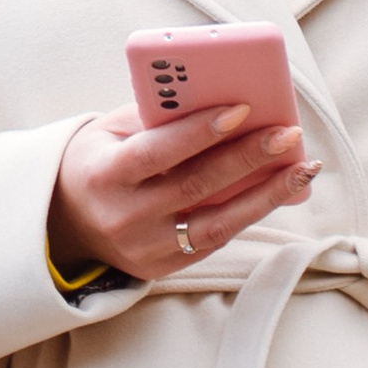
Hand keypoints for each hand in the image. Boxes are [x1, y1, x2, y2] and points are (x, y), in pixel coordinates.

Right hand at [47, 96, 318, 283]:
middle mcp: (125, 216)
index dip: (200, 131)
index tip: (241, 108)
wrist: (65, 223)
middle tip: (287, 133)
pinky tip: (279, 190)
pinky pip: (215, 240)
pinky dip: (250, 214)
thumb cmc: (96, 162)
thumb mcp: (107, 133)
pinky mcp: (164, 267)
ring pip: (217, 223)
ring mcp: (146, 248)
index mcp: (104, 175)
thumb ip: (153, 118)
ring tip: (302, 168)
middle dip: (247, 158)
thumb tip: (216, 100)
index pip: (157, 151)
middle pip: (196, 186)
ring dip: (266, 194)